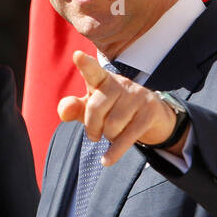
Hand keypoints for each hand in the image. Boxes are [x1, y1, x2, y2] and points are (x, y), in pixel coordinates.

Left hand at [57, 50, 186, 165]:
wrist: (152, 117)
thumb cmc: (114, 110)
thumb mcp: (92, 109)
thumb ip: (75, 108)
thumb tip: (64, 112)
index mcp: (103, 80)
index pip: (93, 71)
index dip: (85, 64)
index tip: (77, 56)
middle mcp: (121, 83)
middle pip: (96, 108)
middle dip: (91, 127)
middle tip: (94, 135)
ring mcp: (138, 96)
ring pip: (112, 125)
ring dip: (108, 137)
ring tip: (112, 134)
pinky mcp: (150, 112)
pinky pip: (128, 137)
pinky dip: (115, 152)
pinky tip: (106, 161)